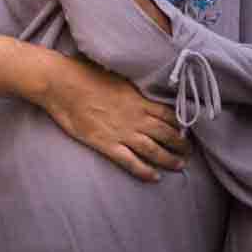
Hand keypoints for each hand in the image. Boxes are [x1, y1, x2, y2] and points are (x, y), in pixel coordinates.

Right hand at [41, 55, 188, 182]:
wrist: (62, 84)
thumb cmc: (85, 73)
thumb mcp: (116, 74)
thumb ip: (131, 85)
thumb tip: (141, 87)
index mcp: (137, 98)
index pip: (167, 114)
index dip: (180, 124)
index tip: (186, 130)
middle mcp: (134, 117)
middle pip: (165, 133)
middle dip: (180, 144)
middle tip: (189, 152)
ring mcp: (121, 132)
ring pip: (153, 150)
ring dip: (169, 159)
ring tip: (180, 166)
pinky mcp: (107, 145)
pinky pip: (131, 162)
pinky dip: (144, 171)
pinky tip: (154, 177)